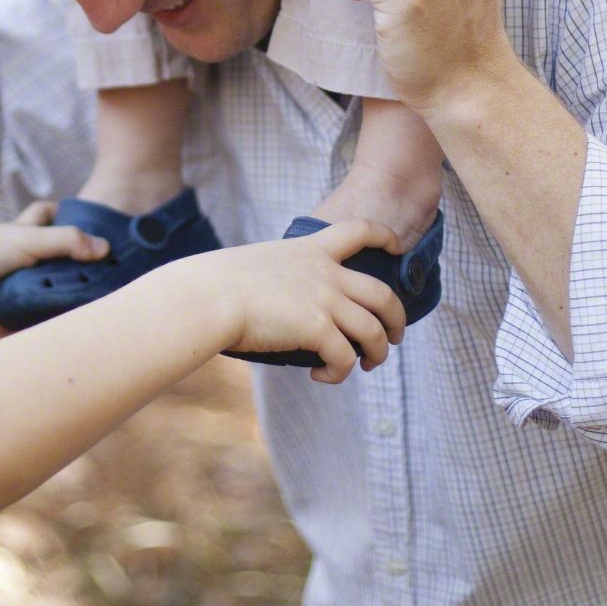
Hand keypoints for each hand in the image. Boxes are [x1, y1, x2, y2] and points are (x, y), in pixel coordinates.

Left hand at [0, 203, 106, 330]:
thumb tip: (104, 249)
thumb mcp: (31, 239)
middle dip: (64, 270)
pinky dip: (27, 333)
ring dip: (48, 304)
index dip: (61, 214)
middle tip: (94, 281)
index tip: (85, 225)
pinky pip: (14, 326)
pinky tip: (50, 342)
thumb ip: (68, 241)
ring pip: (32, 295)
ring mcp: (2, 285)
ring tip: (81, 316)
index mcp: (20, 234)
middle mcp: (12, 258)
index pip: (44, 215)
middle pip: (44, 260)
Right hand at [206, 220, 409, 383]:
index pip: (359, 230)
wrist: (208, 297)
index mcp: (311, 250)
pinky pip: (346, 358)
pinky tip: (321, 375)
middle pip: (383, 294)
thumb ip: (282, 277)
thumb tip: (281, 304)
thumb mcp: (259, 265)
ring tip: (367, 365)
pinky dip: (339, 372)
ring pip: (374, 331)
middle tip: (393, 337)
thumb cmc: (218, 284)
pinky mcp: (318, 328)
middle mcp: (326, 273)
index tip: (398, 247)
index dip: (385, 236)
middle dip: (396, 319)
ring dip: (377, 353)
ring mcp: (325, 299)